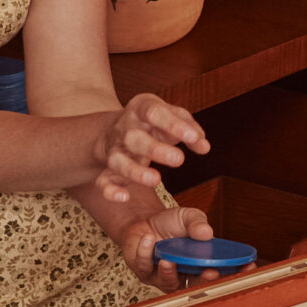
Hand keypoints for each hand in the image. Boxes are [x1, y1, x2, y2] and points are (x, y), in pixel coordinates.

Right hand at [90, 95, 209, 203]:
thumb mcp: (173, 116)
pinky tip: (124, 197)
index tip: (193, 137)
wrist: (120, 128)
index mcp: (141, 109)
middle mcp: (125, 129)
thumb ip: (190, 129)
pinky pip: (103, 180)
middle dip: (154, 149)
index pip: (154, 113)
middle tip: (179, 159)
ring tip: (156, 180)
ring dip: (135, 171)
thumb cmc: (155, 122)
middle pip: (134, 138)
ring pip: (118, 161)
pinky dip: (109, 190)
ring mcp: (115, 149)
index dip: (173, 125)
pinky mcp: (109, 169)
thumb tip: (204, 146)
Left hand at [118, 205, 214, 289]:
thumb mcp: (187, 217)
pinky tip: (148, 238)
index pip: (210, 274)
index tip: (215, 271)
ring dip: (168, 273)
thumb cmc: (169, 222)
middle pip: (194, 287)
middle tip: (201, 272)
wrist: (144, 220)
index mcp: (198, 263)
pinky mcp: (144, 272)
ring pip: (168, 283)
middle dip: (199, 281)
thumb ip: (197, 223)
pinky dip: (145, 252)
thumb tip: (207, 232)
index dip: (214, 276)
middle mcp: (183, 274)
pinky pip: (144, 267)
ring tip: (167, 260)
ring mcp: (163, 276)